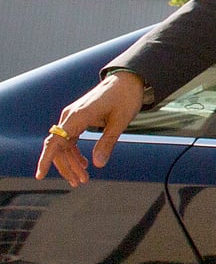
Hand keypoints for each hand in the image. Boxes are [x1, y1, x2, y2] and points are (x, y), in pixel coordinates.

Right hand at [34, 71, 145, 186]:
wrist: (127, 80)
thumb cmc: (126, 98)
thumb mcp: (120, 121)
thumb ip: (107, 142)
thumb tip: (97, 165)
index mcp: (78, 115)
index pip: (55, 140)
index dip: (46, 159)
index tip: (40, 175)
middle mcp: (70, 116)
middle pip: (59, 147)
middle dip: (67, 167)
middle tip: (80, 182)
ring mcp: (73, 117)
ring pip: (64, 145)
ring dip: (71, 162)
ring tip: (82, 178)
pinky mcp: (78, 118)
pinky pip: (70, 139)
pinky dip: (75, 153)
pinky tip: (84, 164)